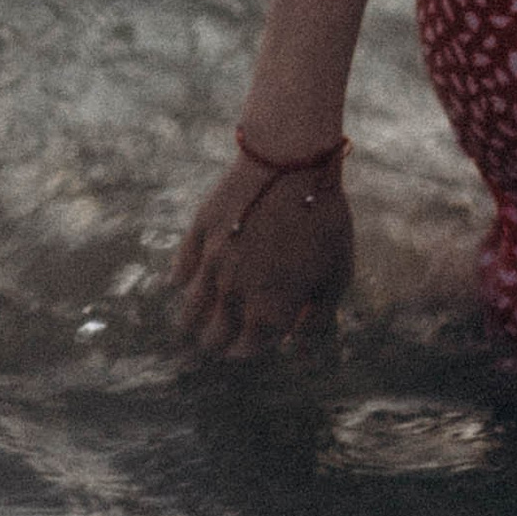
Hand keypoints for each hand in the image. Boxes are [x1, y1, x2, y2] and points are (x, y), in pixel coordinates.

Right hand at [171, 151, 354, 357]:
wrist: (291, 162)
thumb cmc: (323, 220)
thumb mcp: (336, 274)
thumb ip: (318, 320)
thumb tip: (300, 353)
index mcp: (269, 310)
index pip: (247, 348)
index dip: (245, 351)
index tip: (245, 349)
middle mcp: (235, 294)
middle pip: (214, 335)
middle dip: (215, 343)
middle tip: (215, 343)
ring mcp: (213, 263)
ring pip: (191, 308)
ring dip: (191, 322)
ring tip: (190, 326)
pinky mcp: (200, 231)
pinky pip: (181, 266)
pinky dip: (180, 278)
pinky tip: (180, 282)